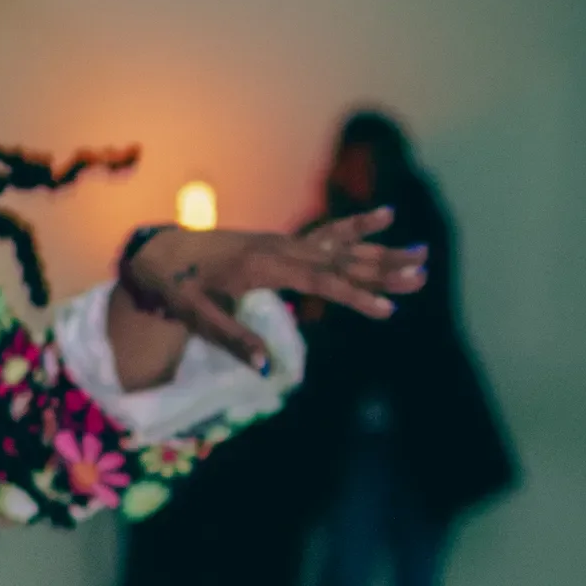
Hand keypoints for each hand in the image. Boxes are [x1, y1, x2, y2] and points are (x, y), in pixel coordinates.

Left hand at [127, 210, 427, 367]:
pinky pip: (327, 231)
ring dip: (382, 251)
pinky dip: (357, 225)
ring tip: (423, 254)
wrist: (162, 251)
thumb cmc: (177, 288)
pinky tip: (387, 216)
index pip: (320, 282)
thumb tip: (265, 369)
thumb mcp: (196, 317)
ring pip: (341, 246)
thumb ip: (232, 340)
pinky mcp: (284, 242)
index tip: (387, 309)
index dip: (355, 296)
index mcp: (262, 267)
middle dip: (383, 270)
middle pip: (341, 260)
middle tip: (423, 276)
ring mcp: (284, 241)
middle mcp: (280, 248)